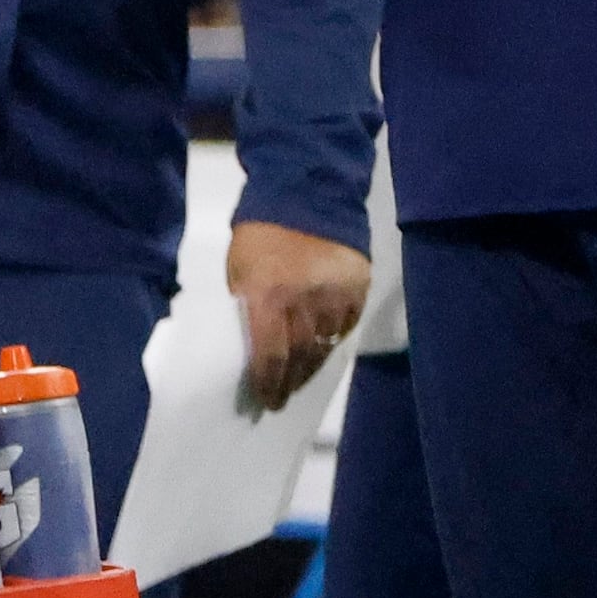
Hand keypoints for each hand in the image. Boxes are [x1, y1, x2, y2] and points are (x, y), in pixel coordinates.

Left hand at [229, 219, 372, 412]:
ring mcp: (336, 297)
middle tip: (281, 398)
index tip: (266, 401)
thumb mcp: (238, 270)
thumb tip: (251, 343)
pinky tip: (322, 352)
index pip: (270, 355)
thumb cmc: (260, 235)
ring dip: (310, 367)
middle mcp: (305, 303)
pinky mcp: (358, 290)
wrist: (307, 196)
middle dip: (289, 381)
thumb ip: (247, 306)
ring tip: (299, 380)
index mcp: (268, 297)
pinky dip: (332, 343)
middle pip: (300, 357)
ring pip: (325, 346)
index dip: (268, 383)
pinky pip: (345, 327)